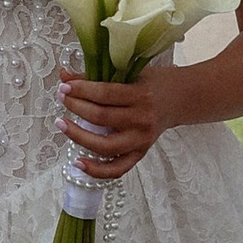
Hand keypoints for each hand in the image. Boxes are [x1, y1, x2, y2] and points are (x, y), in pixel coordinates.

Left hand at [60, 68, 176, 180]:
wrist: (180, 99)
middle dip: (76, 107)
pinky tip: (78, 163)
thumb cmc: (153, 83)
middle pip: (101, 118)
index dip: (81, 90)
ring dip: (78, 137)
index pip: (105, 94)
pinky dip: (96, 170)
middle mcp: (142, 120)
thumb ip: (97, 75)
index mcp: (141, 95)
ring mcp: (141, 141)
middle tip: (62, 98)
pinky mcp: (140, 154)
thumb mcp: (130, 73)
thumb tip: (64, 75)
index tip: (64, 86)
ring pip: (105, 146)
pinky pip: (117, 169)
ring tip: (62, 124)